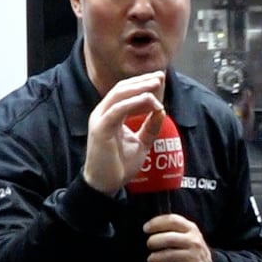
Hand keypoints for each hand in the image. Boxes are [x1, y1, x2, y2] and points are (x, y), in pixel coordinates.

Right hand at [82, 72, 165, 195]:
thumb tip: (161, 111)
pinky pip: (117, 110)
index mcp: (110, 115)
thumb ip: (150, 127)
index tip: (160, 79)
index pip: (125, 92)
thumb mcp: (141, 143)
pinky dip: (134, 103)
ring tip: (156, 83)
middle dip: (142, 81)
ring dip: (139, 88)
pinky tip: (149, 100)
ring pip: (119, 95)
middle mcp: (103, 113)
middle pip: (122, 88)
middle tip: (160, 76)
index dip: (142, 83)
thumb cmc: (119, 165)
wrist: (106, 185)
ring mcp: (100, 120)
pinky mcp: (100, 129)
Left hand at [145, 214, 212, 261]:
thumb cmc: (190, 248)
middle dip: (154, 241)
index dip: (156, 223)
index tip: (145, 229)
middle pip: (169, 238)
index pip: (172, 220)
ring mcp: (193, 257)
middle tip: (149, 245)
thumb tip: (148, 227)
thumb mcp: (187, 233)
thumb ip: (172, 227)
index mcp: (191, 228)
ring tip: (150, 258)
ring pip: (169, 255)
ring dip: (154, 257)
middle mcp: (193, 241)